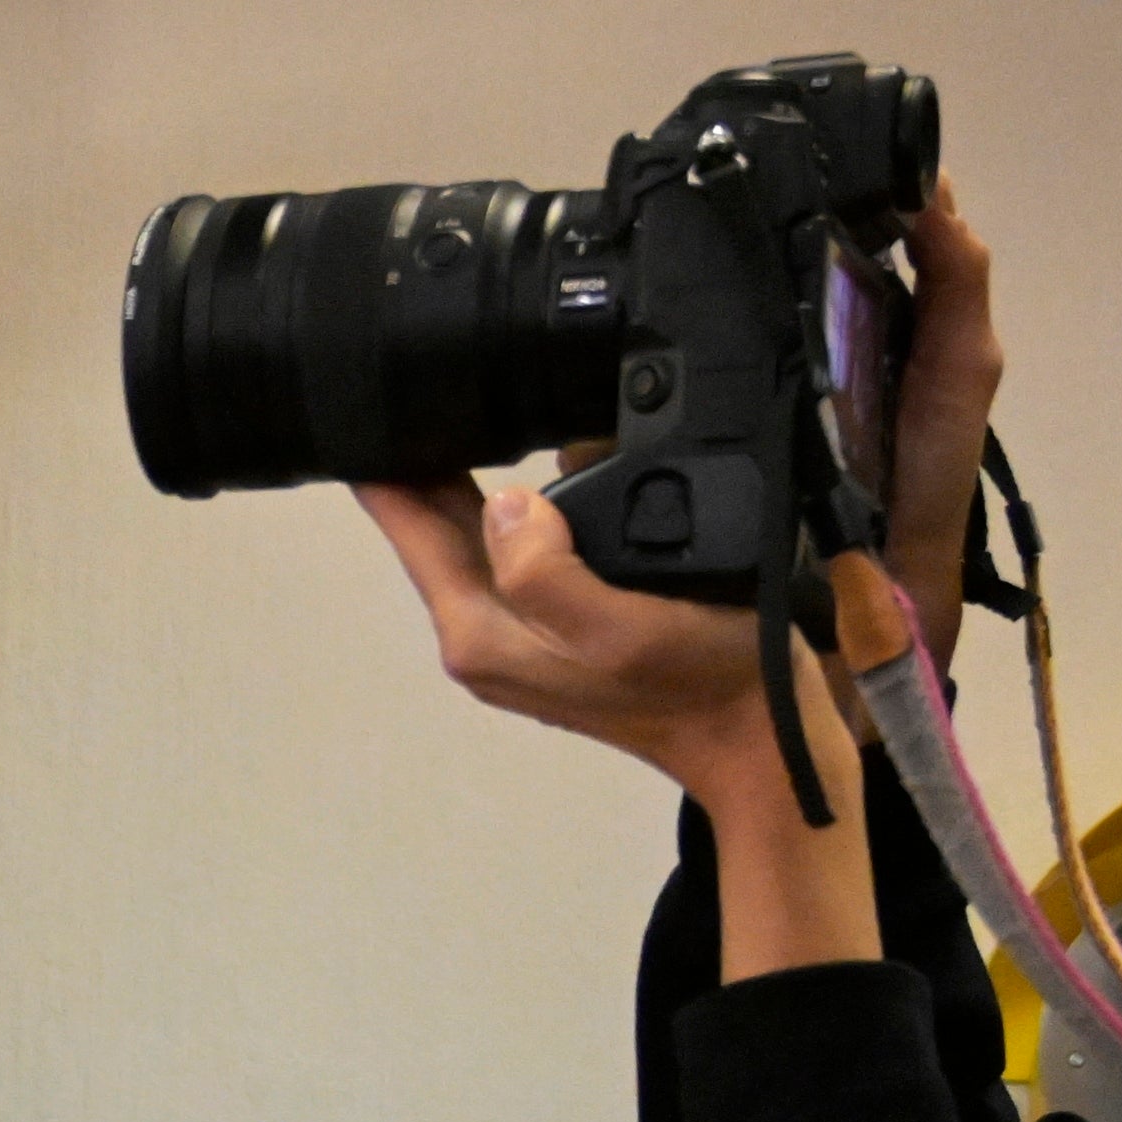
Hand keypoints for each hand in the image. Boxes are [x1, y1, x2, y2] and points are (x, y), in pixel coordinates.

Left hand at [343, 175, 996, 790]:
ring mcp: (520, 634)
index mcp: (480, 632)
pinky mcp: (557, 626)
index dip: (384, 467)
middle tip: (423, 380)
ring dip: (476, 476)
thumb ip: (546, 572)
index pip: (408, 530)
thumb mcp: (619, 630)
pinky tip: (543, 463)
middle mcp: (485, 635)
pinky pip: (523, 550)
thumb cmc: (702, 683)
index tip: (365, 403)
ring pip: (479, 534)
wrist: (756, 741)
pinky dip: (525, 506)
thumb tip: (506, 503)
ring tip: (469, 403)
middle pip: (435, 527)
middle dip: (426, 460)